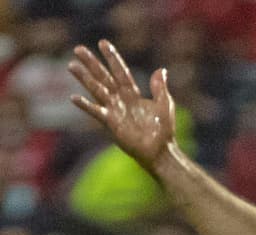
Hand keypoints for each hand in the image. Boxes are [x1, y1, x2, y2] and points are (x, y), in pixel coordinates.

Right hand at [68, 40, 175, 171]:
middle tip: (78, 49)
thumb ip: (160, 88)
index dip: (112, 58)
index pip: (120, 72)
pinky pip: (96, 112)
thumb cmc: (163, 130)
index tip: (103, 43)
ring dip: (84, 78)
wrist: (160, 151)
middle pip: (104, 77)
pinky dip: (86, 105)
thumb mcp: (164, 105)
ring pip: (97, 90)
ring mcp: (114, 110)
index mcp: (133, 94)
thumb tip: (160, 70)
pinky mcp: (111, 123)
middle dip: (92, 63)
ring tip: (72, 65)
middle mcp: (120, 100)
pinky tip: (74, 98)